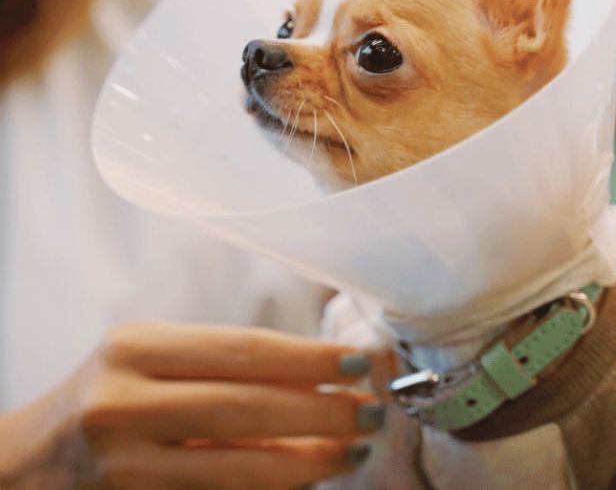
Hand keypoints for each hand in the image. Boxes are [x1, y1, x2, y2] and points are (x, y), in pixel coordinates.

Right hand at [0, 322, 381, 488]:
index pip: (244, 351)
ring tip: (354, 449)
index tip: (359, 364)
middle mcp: (125, 404)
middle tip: (373, 410)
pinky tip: (306, 479)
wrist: (26, 466)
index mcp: (136, 348)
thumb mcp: (150, 360)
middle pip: (249, 407)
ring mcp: (124, 468)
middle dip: (323, 411)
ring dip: (309, 461)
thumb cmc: (106, 394)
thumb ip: (220, 366)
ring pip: (240, 468)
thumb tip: (314, 377)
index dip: (308, 360)